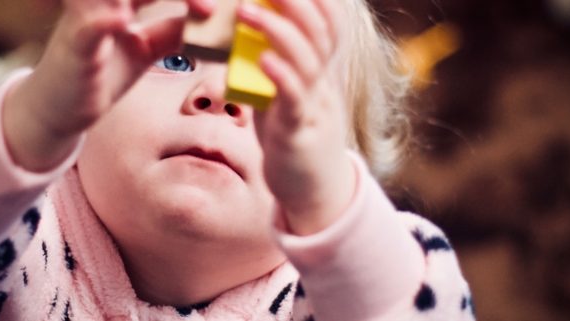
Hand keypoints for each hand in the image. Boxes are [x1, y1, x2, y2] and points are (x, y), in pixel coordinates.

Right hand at [4, 0, 214, 170]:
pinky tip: (124, 20)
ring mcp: (86, 21)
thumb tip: (207, 20)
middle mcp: (102, 2)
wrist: (62, 108)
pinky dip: (105, 20)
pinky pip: (87, 28)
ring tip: (189, 5)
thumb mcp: (144, 49)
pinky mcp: (74, 48)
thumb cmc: (101, 72)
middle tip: (207, 5)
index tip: (212, 7)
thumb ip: (169, 32)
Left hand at [238, 0, 356, 234]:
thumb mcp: (282, 98)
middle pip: (319, 34)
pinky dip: (280, 76)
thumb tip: (243, 40)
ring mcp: (313, 108)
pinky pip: (293, 100)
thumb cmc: (292, 140)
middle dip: (295, 3)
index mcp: (318, 74)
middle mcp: (321, 86)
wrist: (313, 194)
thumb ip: (271, 69)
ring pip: (306, 62)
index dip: (316, 0)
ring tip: (249, 10)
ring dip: (278, 32)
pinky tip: (263, 59)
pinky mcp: (298, 134)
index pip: (327, 26)